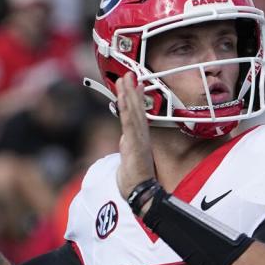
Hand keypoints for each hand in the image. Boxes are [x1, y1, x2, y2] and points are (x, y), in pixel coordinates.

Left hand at [115, 73, 155, 199]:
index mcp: (139, 137)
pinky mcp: (135, 143)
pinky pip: (130, 123)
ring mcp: (138, 138)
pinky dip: (127, 110)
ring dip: (128, 94)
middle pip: (136, 108)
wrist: (140, 191)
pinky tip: (124, 98)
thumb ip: (127, 144)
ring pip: (133, 112)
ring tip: (125, 79)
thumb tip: (124, 136)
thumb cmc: (135, 177)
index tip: (133, 82)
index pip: (137, 113)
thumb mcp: (129, 156)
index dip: (134, 97)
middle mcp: (140, 135)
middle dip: (131, 90)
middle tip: (128, 74)